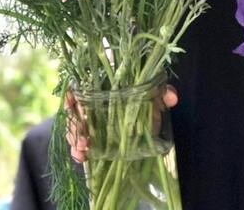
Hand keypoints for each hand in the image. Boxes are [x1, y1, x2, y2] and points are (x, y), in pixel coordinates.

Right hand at [64, 85, 178, 162]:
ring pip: (75, 128)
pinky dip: (79, 152)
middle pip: (75, 110)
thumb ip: (162, 93)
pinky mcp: (94, 139)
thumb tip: (171, 98)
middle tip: (82, 139)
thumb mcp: (155, 97)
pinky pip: (81, 144)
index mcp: (105, 87)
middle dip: (75, 124)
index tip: (71, 103)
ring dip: (75, 140)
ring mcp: (93, 122)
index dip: (73, 94)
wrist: (150, 123)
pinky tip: (81, 157)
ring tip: (82, 151)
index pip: (81, 86)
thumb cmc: (149, 103)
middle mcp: (95, 103)